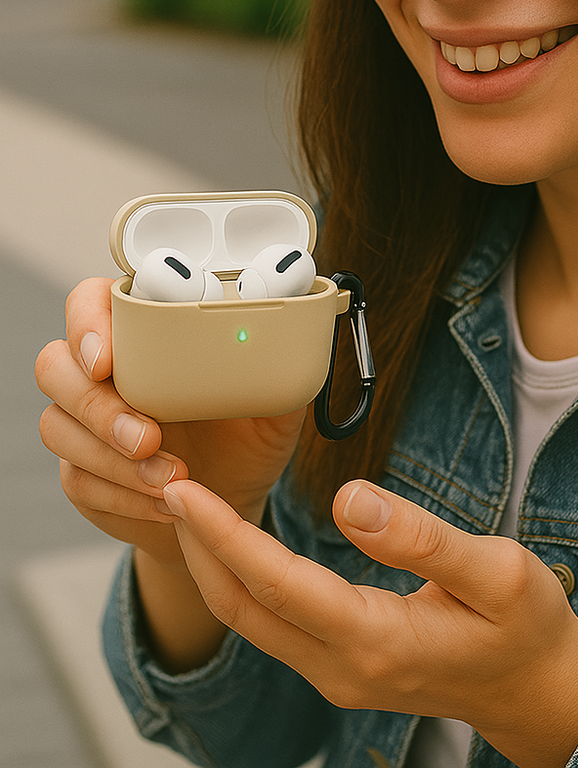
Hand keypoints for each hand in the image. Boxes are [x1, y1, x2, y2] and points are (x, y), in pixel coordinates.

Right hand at [35, 278, 304, 568]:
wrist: (230, 504)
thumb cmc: (248, 440)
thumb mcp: (274, 406)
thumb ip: (277, 370)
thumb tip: (290, 336)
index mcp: (148, 336)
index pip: (91, 303)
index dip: (87, 325)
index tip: (108, 361)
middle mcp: (106, 373)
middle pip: (56, 366)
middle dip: (97, 406)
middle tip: (149, 437)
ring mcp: (84, 423)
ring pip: (58, 426)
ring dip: (112, 458)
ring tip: (170, 479)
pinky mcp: (80, 472)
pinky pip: (76, 479)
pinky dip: (121, 495)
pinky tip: (162, 502)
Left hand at [161, 478, 577, 767]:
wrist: (540, 691)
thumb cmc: (527, 628)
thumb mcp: (497, 572)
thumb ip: (421, 538)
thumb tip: (348, 499)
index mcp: (377, 640)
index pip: (276, 583)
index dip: (223, 533)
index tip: (184, 488)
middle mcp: (342, 667)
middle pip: (242, 608)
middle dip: (199, 547)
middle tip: (170, 483)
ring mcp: (338, 674)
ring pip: (251, 620)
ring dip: (216, 563)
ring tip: (195, 505)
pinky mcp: (343, 666)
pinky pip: (273, 623)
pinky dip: (244, 579)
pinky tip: (242, 542)